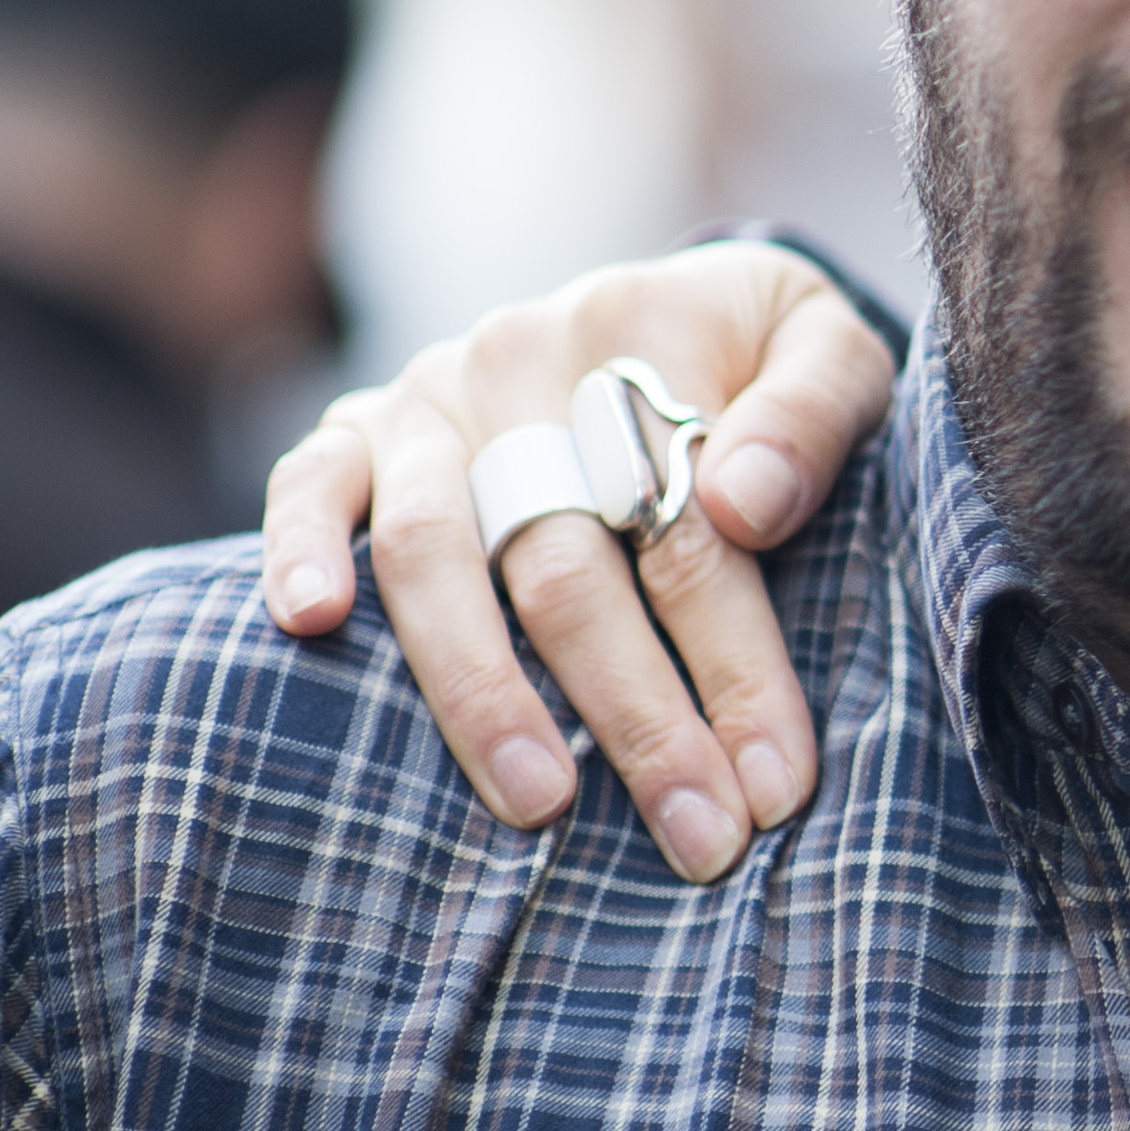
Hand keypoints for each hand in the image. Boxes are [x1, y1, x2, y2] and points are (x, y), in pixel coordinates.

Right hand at [262, 242, 899, 879]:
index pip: (691, 530)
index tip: (775, 783)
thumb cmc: (764, 355)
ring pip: (435, 552)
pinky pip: (309, 479)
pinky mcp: (361, 424)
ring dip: (483, 690)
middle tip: (697, 834)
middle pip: (570, 567)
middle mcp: (528, 364)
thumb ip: (813, 414)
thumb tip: (745, 502)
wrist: (678, 296)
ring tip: (540, 804)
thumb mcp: (832, 346)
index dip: (735, 666)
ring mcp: (434, 396)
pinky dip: (297, 546)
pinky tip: (312, 627)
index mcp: (650, 341)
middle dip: (637, 718)